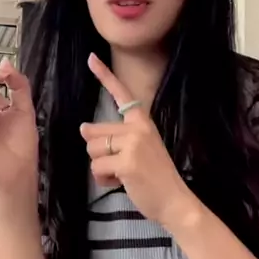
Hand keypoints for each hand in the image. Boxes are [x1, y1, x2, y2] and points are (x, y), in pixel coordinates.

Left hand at [80, 54, 197, 227]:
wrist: (175, 200)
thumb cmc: (155, 177)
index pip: (121, 95)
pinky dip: (103, 179)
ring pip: (92, 150)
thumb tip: (84, 129)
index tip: (91, 57)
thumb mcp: (138, 150)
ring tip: (121, 174)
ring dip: (100, 167)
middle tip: (119, 165)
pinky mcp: (127, 161)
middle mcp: (138, 128)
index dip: (105, 75)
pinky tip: (120, 182)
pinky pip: (97, 167)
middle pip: (94, 132)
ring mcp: (133, 143)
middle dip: (98, 152)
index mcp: (143, 122)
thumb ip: (114, 138)